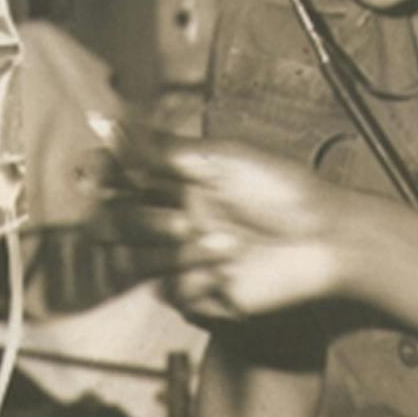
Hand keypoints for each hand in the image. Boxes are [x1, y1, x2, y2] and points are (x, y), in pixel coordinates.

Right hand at [105, 139, 354, 320]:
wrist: (325, 240)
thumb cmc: (286, 191)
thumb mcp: (226, 157)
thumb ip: (165, 148)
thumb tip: (111, 122)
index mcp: (175, 181)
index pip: (114, 181)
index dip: (97, 178)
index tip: (92, 176)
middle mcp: (171, 217)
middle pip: (112, 226)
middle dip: (137, 223)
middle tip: (184, 220)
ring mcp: (181, 258)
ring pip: (133, 262)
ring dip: (174, 252)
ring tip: (225, 244)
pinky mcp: (198, 293)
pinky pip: (169, 292)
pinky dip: (197, 279)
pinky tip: (232, 271)